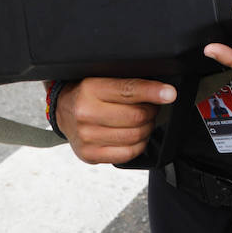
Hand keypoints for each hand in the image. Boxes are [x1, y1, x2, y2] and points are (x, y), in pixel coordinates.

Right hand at [57, 77, 175, 164]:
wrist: (61, 111)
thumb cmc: (88, 93)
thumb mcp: (101, 78)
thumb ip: (126, 82)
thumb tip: (159, 89)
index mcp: (90, 89)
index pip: (128, 90)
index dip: (153, 92)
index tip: (170, 93)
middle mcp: (86, 113)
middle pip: (135, 116)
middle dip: (151, 111)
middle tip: (152, 106)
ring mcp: (87, 137)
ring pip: (135, 136)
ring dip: (147, 128)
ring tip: (144, 121)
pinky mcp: (90, 154)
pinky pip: (128, 153)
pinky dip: (139, 144)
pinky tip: (137, 136)